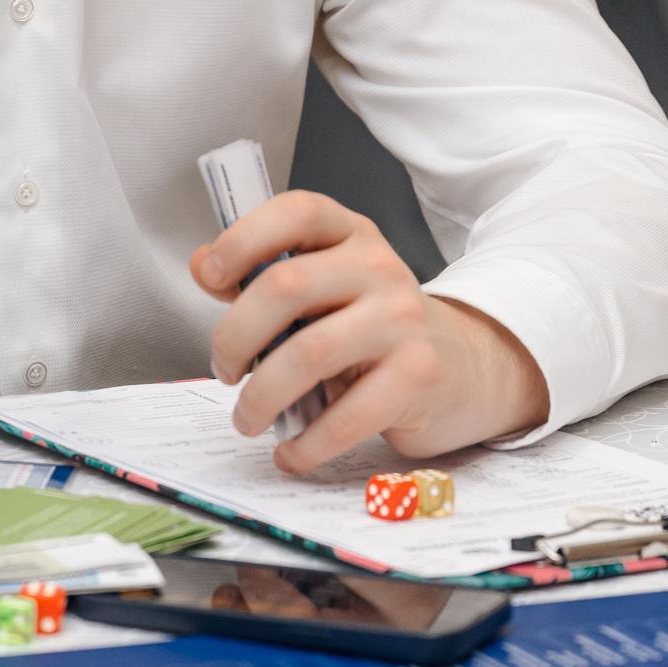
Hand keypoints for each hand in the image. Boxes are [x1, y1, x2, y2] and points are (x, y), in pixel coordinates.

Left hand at [190, 189, 548, 472]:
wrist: (466, 365)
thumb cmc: (375, 326)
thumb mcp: (327, 287)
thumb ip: (265, 274)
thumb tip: (202, 264)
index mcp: (350, 235)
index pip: (295, 213)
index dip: (241, 239)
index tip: (210, 277)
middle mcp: (379, 267)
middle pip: (284, 286)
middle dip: (234, 336)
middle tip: (223, 369)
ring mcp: (402, 320)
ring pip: (307, 354)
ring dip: (260, 397)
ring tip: (248, 418)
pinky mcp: (418, 376)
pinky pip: (345, 416)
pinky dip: (305, 444)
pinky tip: (291, 453)